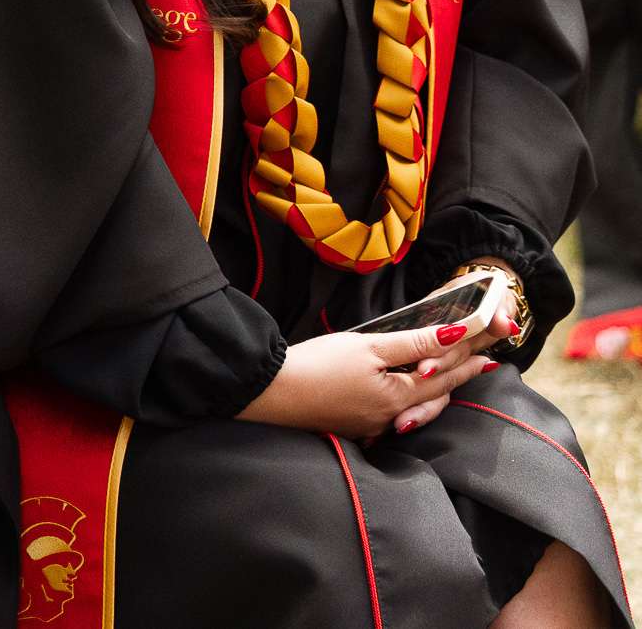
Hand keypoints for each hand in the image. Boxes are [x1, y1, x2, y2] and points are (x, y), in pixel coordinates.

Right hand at [237, 322, 503, 441]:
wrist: (269, 395)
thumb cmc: (316, 367)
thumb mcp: (366, 347)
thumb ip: (412, 343)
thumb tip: (453, 334)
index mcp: (399, 397)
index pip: (445, 375)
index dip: (469, 359)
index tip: (491, 350)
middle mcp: (391, 417)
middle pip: (435, 395)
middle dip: (460, 376)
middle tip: (480, 362)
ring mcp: (371, 425)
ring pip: (416, 408)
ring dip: (437, 391)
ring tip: (449, 379)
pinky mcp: (352, 425)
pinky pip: (392, 415)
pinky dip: (408, 402)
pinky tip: (404, 400)